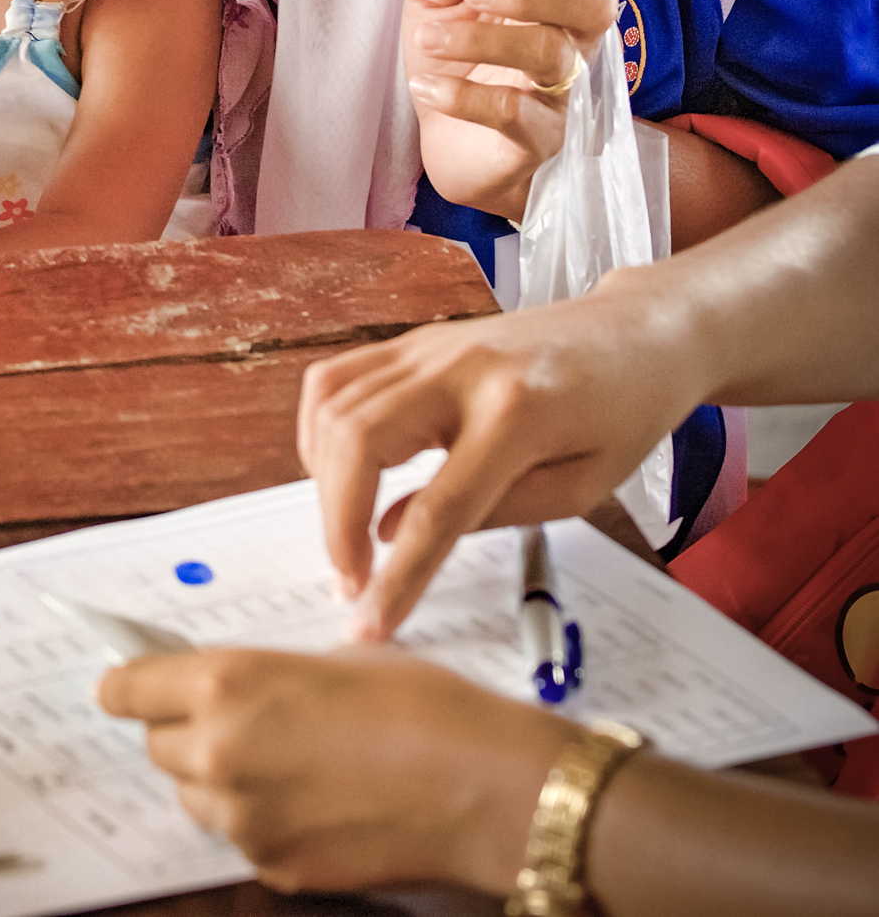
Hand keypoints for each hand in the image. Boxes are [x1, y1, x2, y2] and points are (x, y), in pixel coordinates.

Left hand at [99, 647, 566, 896]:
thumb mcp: (327, 657)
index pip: (128, 689)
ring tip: (289, 758)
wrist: (479, 782)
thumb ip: (259, 677)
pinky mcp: (275, 868)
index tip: (129, 683)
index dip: (130, 684)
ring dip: (221, 777)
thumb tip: (227, 687)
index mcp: (226, 684)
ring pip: (197, 796)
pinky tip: (320, 799)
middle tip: (239, 717)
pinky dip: (265, 818)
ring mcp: (245, 821)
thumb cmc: (417, 701)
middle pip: (158, 746)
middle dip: (185, 729)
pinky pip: (245, 837)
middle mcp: (219, 754)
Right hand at [297, 284, 702, 638]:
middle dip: (337, 522)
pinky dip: (319, 427)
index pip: (438, 508)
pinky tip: (339, 469)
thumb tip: (397, 535)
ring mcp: (431, 346)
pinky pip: (337, 377)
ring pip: (335, 405)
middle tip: (351, 579)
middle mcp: (462, 369)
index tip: (368, 626)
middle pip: (359, 441)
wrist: (637, 331)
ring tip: (348, 530)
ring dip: (324, 479)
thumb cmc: (623, 410)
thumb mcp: (584, 486)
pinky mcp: (416, 341)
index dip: (397, 576)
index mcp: (518, 413)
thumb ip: (493, 513)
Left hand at [402, 0, 616, 221]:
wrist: (447, 142)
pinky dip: (465, 97)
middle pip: (595, 1)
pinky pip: (517, 113)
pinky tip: (427, 88)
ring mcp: (564, 89)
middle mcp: (571, 34)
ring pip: (551, 55)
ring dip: (480, 39)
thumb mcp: (434, 1)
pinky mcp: (542, 138)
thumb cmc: (455, 58)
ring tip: (427, 39)